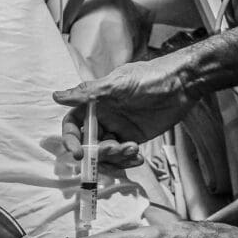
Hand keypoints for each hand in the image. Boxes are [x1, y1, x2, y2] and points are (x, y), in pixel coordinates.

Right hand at [53, 52, 196, 165]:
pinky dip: (128, 160)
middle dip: (98, 151)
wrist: (183, 83)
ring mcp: (119, 129)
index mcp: (94, 104)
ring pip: (107, 152)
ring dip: (115, 156)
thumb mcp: (116, 84)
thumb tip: (55, 96)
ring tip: (132, 149)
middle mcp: (103, 117)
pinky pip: (124, 155)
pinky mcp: (134, 138)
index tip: (77, 153)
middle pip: (89, 143)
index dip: (71, 139)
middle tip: (115, 148)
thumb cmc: (149, 78)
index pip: (73, 125)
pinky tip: (138, 158)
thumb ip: (87, 94)